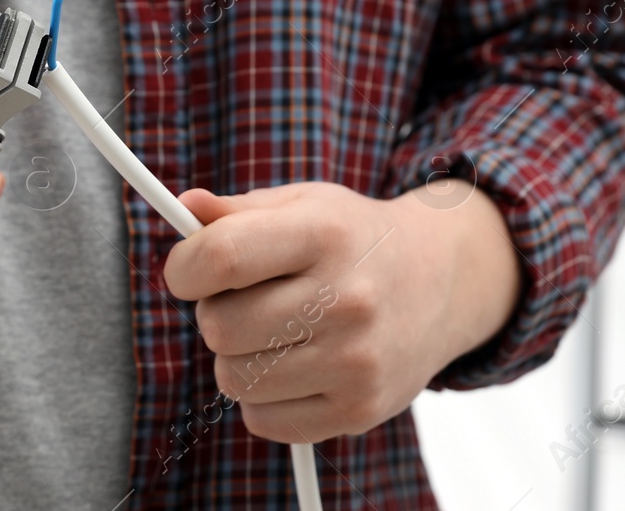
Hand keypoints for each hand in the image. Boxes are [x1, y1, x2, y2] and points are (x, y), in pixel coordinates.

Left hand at [164, 180, 518, 443]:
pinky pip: (262, 420)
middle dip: (216, 312)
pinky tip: (296, 365)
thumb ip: (236, 211)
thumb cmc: (353, 238)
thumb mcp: (303, 205)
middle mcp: (346, 298)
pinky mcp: (359, 410)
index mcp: (325, 234)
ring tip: (276, 331)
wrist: (441, 280)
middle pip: (219, 327)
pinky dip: (264, 398)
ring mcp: (356, 360)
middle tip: (247, 299)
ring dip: (239, 357)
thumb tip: (185, 208)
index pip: (222, 257)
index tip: (187, 270)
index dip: (184, 268)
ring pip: (234, 379)